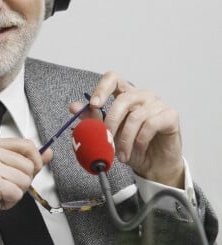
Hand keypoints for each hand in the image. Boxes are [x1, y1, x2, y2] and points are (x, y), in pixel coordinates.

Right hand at [0, 138, 51, 243]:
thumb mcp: (0, 169)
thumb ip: (24, 160)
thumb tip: (47, 153)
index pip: (27, 144)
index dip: (36, 160)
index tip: (31, 170)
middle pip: (29, 164)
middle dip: (23, 181)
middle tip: (6, 186)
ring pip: (25, 180)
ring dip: (16, 193)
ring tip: (0, 193)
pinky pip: (17, 193)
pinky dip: (10, 201)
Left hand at [75, 72, 183, 187]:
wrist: (153, 166)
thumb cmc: (132, 148)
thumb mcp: (108, 136)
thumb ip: (93, 120)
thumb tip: (74, 106)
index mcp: (125, 96)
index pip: (113, 78)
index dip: (102, 88)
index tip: (94, 104)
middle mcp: (141, 96)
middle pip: (122, 99)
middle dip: (111, 122)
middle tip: (107, 139)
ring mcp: (157, 104)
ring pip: (136, 116)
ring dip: (125, 140)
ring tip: (122, 155)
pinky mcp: (170, 115)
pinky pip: (151, 124)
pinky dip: (140, 140)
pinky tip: (138, 149)